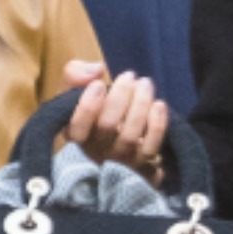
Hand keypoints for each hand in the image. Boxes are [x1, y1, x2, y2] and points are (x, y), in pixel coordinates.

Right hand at [61, 60, 168, 185]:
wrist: (118, 134)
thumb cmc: (94, 109)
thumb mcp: (76, 90)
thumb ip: (75, 75)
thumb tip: (95, 71)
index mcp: (74, 136)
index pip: (76, 128)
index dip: (87, 106)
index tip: (98, 84)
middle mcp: (95, 151)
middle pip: (107, 125)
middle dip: (120, 96)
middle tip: (129, 76)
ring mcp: (119, 159)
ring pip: (131, 135)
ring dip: (141, 104)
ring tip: (144, 83)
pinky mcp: (142, 163)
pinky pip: (151, 147)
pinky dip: (157, 125)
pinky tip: (158, 104)